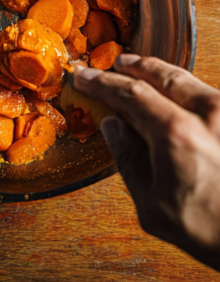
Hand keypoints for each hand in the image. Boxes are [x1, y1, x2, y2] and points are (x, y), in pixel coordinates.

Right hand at [75, 53, 219, 272]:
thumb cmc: (210, 230)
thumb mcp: (153, 206)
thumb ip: (128, 161)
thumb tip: (111, 128)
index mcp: (177, 132)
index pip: (131, 93)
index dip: (104, 83)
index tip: (86, 78)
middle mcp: (207, 114)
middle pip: (161, 75)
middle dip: (134, 66)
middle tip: (115, 63)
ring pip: (186, 80)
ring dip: (159, 73)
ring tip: (140, 71)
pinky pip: (204, 93)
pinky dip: (182, 87)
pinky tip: (173, 94)